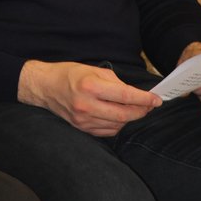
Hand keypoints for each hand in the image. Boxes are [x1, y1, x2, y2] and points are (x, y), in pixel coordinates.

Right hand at [18, 60, 161, 136]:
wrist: (44, 87)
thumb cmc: (68, 74)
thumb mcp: (92, 69)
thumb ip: (115, 82)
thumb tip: (134, 93)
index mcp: (90, 87)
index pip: (126, 96)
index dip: (144, 99)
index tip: (156, 99)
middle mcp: (86, 105)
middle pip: (124, 114)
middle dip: (141, 111)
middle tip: (149, 106)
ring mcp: (83, 119)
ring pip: (117, 125)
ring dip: (131, 119)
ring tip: (136, 110)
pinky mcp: (81, 128)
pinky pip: (107, 131)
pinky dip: (118, 125)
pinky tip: (120, 117)